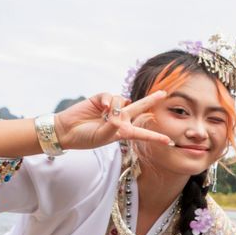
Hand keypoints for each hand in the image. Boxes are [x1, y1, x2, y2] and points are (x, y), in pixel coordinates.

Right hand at [54, 91, 171, 150]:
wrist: (66, 131)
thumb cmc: (85, 138)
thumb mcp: (102, 137)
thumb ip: (113, 127)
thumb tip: (119, 114)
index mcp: (123, 132)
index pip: (143, 134)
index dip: (155, 137)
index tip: (169, 141)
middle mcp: (120, 119)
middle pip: (140, 108)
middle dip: (152, 100)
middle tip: (164, 93)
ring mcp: (111, 108)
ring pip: (122, 100)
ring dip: (116, 106)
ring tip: (104, 114)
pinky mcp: (100, 99)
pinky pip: (110, 95)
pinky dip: (108, 100)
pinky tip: (102, 106)